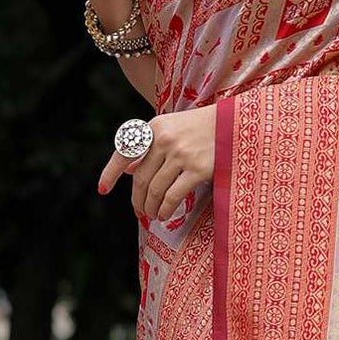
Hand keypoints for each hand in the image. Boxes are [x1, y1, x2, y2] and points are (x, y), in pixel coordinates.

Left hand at [98, 106, 216, 221]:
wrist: (235, 124)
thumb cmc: (203, 128)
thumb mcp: (173, 129)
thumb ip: (150, 147)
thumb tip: (127, 170)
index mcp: (155, 127)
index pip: (125, 152)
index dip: (110, 172)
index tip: (102, 189)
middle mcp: (164, 140)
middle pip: (140, 178)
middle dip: (137, 200)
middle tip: (139, 211)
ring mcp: (181, 155)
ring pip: (155, 190)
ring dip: (150, 208)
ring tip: (153, 215)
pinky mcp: (198, 169)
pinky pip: (173, 196)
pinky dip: (165, 209)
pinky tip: (165, 214)